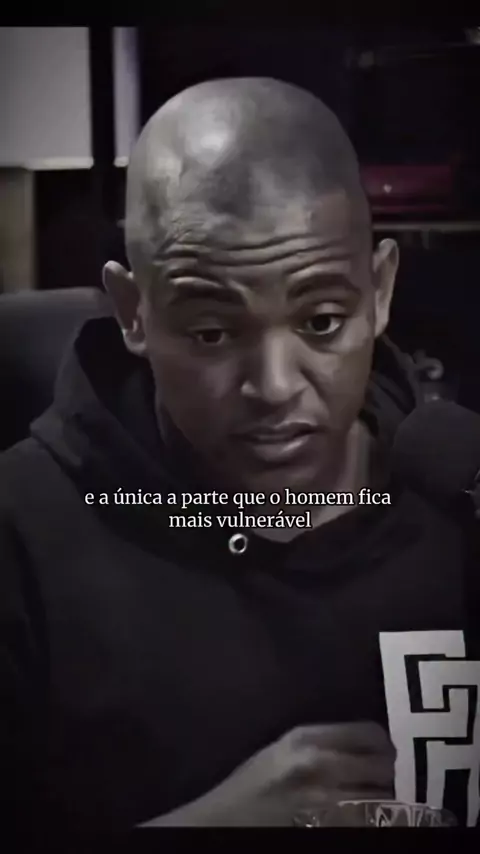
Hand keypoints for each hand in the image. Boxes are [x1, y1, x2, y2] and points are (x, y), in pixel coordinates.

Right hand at [145, 721, 395, 826]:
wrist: (224, 822)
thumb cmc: (252, 785)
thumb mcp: (282, 749)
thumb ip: (320, 742)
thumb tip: (364, 746)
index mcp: (306, 738)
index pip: (369, 733)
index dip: (385, 743)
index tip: (387, 752)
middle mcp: (320, 764)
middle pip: (383, 765)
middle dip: (391, 773)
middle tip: (390, 779)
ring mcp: (325, 800)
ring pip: (381, 799)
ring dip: (387, 801)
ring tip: (383, 801)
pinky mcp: (328, 829)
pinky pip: (367, 824)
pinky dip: (374, 821)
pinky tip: (368, 819)